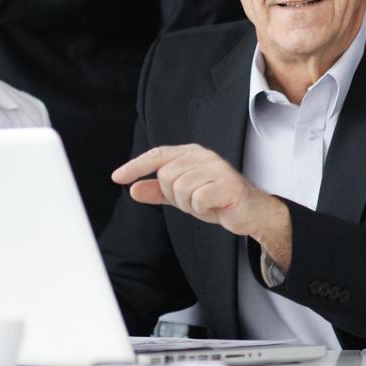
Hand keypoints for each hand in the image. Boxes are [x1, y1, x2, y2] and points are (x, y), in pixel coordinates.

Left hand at [113, 144, 269, 235]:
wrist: (249, 212)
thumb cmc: (216, 199)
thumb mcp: (182, 196)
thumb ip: (158, 192)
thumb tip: (133, 190)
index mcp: (192, 153)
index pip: (158, 154)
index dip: (136, 166)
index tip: (117, 177)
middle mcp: (204, 156)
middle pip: (166, 176)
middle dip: (174, 196)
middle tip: (192, 201)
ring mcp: (217, 168)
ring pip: (180, 189)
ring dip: (189, 205)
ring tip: (205, 204)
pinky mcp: (227, 184)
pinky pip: (197, 200)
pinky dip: (202, 210)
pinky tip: (214, 207)